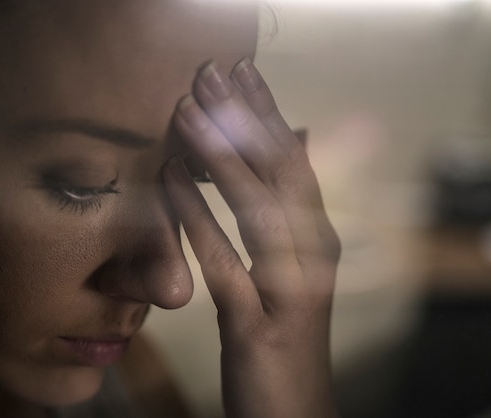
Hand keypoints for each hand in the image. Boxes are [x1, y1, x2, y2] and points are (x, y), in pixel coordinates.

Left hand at [163, 58, 340, 417]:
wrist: (295, 415)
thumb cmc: (287, 338)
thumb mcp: (294, 270)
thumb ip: (295, 209)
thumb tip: (301, 143)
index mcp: (321, 241)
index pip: (297, 163)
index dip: (270, 114)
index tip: (242, 73)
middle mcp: (314, 258)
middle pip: (283, 173)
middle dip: (248, 119)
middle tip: (212, 74)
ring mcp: (290, 291)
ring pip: (258, 209)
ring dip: (220, 156)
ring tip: (186, 112)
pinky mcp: (257, 325)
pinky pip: (224, 261)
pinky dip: (195, 216)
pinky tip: (169, 181)